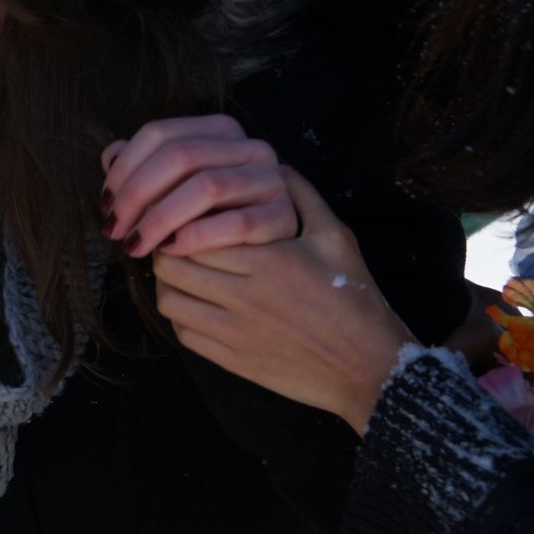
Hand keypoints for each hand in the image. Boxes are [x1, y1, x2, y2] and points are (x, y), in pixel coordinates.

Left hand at [99, 115, 294, 257]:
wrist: (269, 254)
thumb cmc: (214, 218)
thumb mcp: (179, 187)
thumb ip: (146, 167)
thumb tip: (112, 156)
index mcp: (219, 130)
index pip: (158, 133)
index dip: (124, 169)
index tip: (106, 204)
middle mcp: (249, 147)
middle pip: (179, 155)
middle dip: (136, 195)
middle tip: (115, 230)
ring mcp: (270, 179)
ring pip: (206, 186)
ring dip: (160, 218)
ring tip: (136, 244)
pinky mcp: (283, 215)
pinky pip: (237, 222)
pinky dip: (198, 236)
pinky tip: (172, 250)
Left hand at [152, 170, 415, 432]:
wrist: (368, 368)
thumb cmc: (355, 300)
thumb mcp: (336, 239)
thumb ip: (303, 198)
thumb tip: (274, 165)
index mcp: (268, 261)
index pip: (195, 233)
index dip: (180, 221)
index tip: (184, 214)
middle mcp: (244, 297)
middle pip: (172, 264)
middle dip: (165, 248)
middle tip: (173, 239)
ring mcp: (234, 332)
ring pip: (169, 300)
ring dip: (168, 282)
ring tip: (182, 270)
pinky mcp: (231, 360)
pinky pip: (183, 333)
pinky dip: (179, 315)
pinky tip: (195, 303)